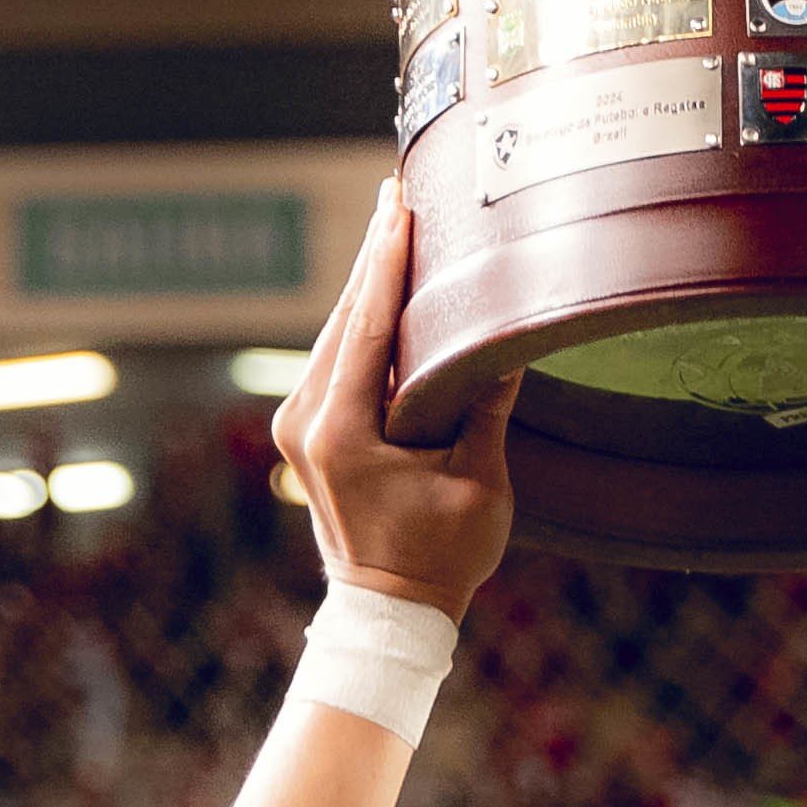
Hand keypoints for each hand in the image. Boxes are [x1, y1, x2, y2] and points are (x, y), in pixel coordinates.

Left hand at [273, 178, 514, 614]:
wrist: (389, 612)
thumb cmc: (440, 556)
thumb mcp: (480, 484)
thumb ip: (488, 408)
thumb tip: (509, 342)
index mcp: (342, 432)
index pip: (367, 327)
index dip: (385, 263)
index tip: (396, 209)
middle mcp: (306, 422)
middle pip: (344, 319)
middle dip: (372, 256)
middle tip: (393, 194)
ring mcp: (297, 426)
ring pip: (335, 335)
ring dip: (366, 285)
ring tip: (392, 226)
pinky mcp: (305, 432)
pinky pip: (333, 359)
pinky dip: (360, 321)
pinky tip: (382, 290)